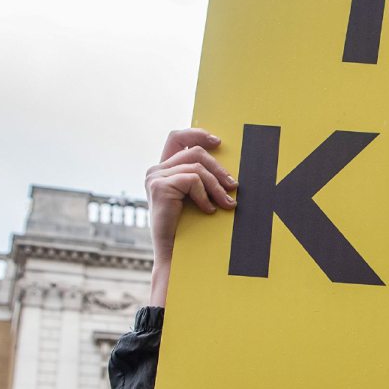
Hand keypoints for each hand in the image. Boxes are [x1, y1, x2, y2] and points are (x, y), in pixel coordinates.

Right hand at [146, 128, 236, 305]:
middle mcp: (155, 171)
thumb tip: (228, 168)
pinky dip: (205, 196)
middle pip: (194, 151)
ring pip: (197, 167)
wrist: (174, 255)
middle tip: (234, 187)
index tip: (218, 142)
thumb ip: (203, 178)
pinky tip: (208, 211)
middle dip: (219, 168)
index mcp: (163, 170)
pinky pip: (192, 180)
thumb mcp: (198, 197)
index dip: (197, 133)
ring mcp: (154, 177)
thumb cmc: (189, 229)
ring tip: (227, 204)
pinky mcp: (158, 186)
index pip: (177, 137)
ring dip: (217, 187)